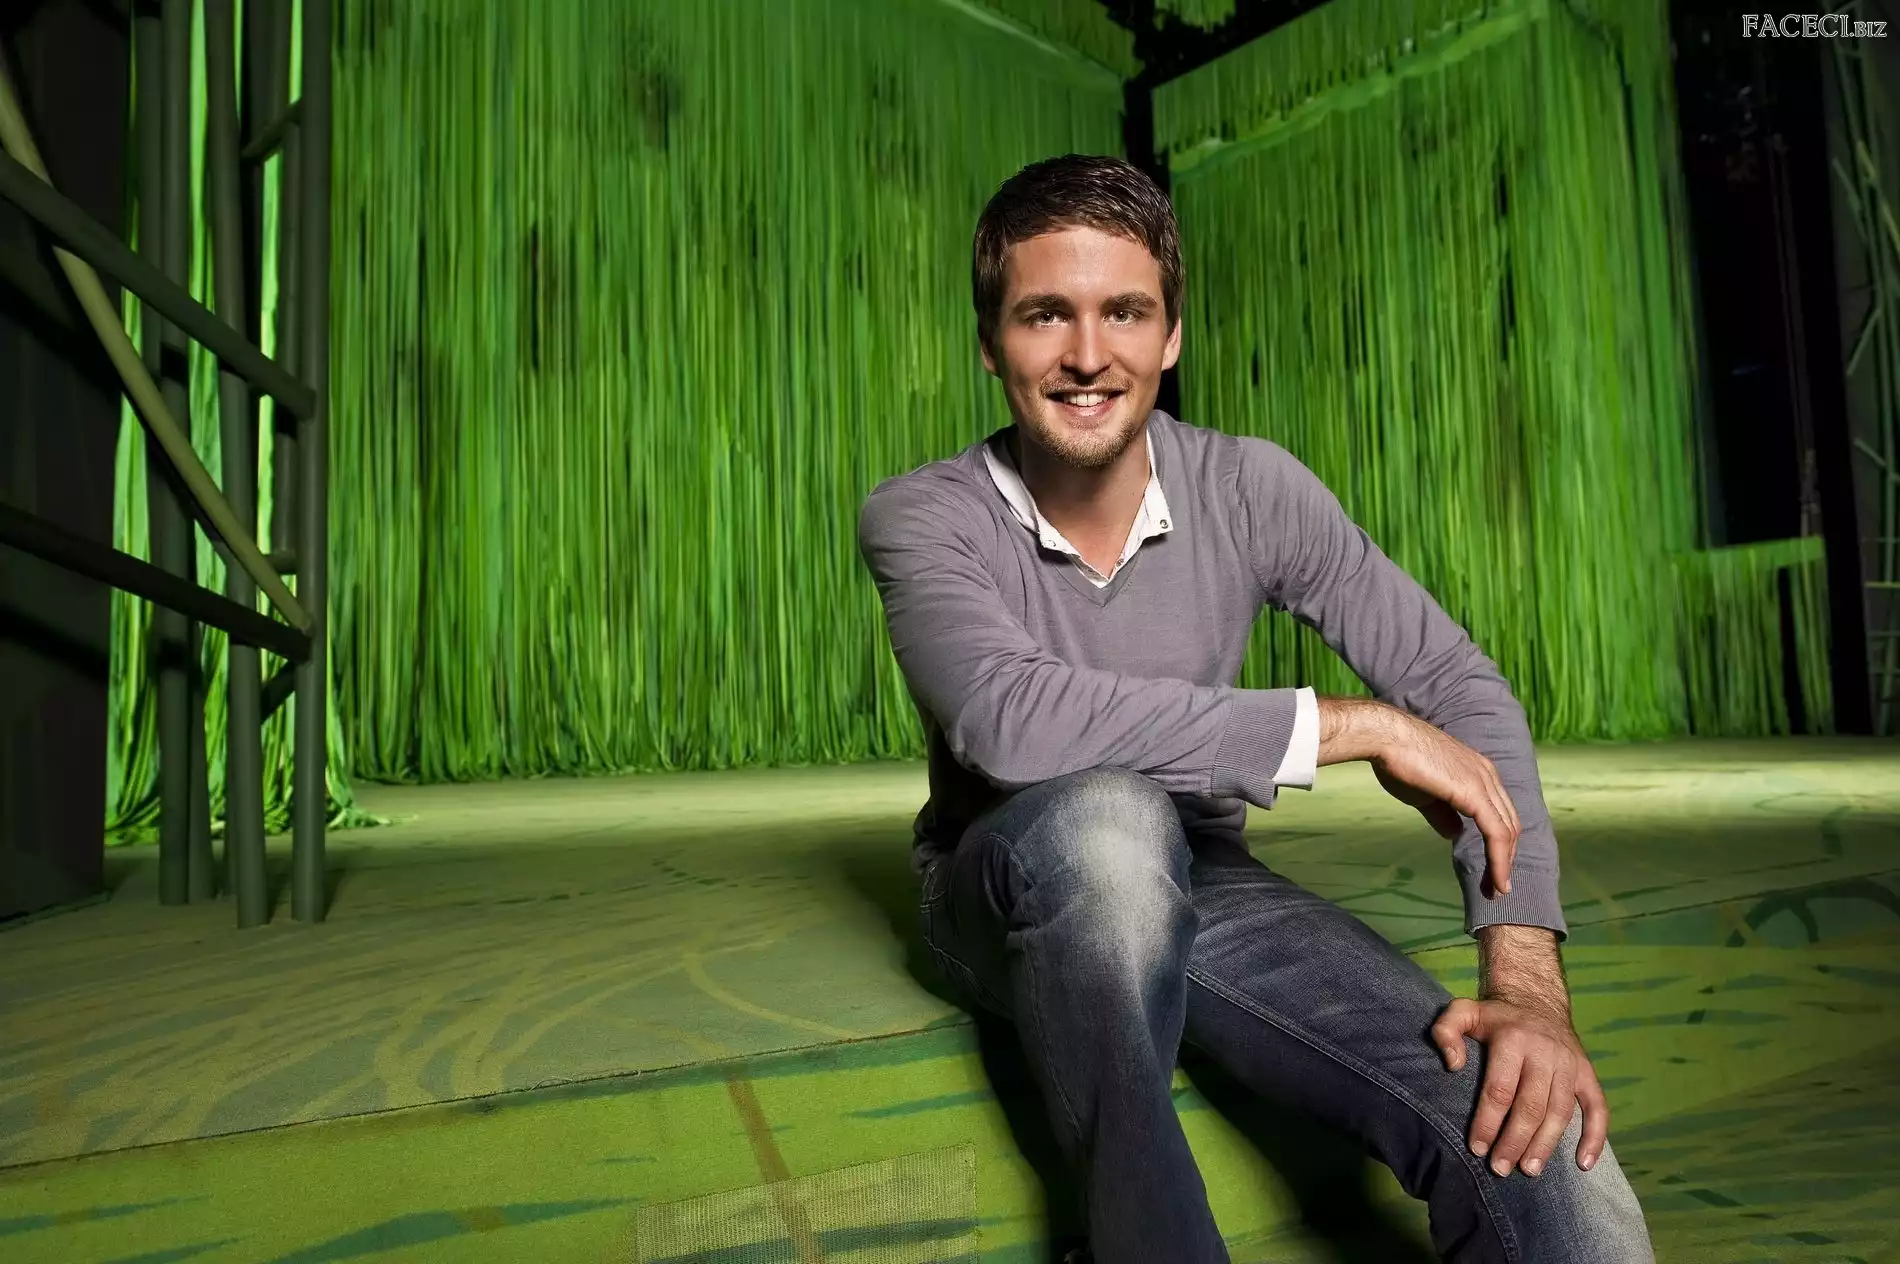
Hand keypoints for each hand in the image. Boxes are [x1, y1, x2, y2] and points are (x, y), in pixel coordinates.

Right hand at [1318, 698, 1520, 895]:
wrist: (1386, 739)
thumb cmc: (1398, 761)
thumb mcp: (1424, 794)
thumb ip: (1442, 813)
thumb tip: (1454, 833)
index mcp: (1477, 772)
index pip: (1498, 812)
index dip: (1498, 842)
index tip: (1492, 868)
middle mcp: (1487, 775)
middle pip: (1509, 823)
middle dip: (1506, 857)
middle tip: (1497, 886)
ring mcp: (1484, 783)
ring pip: (1507, 831)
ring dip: (1504, 864)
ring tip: (1498, 890)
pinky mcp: (1475, 794)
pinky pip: (1496, 833)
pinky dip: (1500, 860)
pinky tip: (1497, 880)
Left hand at [1432, 997, 1610, 1177]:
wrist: (1536, 1000)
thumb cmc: (1494, 1016)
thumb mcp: (1463, 1011)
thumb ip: (1445, 1031)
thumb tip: (1453, 1066)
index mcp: (1513, 1039)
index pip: (1499, 1090)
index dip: (1487, 1122)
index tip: (1476, 1148)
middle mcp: (1546, 1052)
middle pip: (1531, 1106)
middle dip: (1514, 1141)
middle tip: (1499, 1168)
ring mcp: (1570, 1064)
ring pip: (1560, 1112)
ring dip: (1545, 1145)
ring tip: (1529, 1171)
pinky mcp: (1587, 1074)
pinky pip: (1598, 1108)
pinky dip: (1595, 1138)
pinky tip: (1583, 1164)